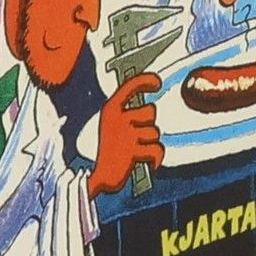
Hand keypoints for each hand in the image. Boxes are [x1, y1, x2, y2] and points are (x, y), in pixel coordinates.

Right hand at [89, 73, 164, 196]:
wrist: (100, 175)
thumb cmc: (109, 149)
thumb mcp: (112, 125)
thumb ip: (128, 113)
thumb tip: (149, 107)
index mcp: (111, 109)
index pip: (131, 86)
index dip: (146, 81)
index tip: (156, 83)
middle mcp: (118, 118)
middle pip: (150, 111)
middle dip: (149, 124)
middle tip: (138, 136)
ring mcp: (125, 134)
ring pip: (155, 132)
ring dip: (151, 143)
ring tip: (139, 150)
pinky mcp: (132, 151)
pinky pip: (156, 150)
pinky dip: (156, 157)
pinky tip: (150, 160)